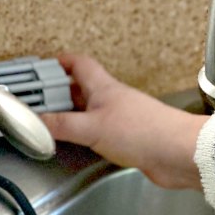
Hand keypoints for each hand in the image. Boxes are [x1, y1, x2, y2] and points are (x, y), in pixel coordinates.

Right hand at [40, 54, 207, 189]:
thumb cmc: (143, 131)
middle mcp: (111, 99)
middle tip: (38, 98)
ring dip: (71, 113)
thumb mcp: (92, 127)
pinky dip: (84, 133)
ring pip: (89, 109)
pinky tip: (77, 142)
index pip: (79, 64)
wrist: (178, 153)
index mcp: (103, 88)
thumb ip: (61, 125)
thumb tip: (36, 121)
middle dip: (59, 91)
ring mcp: (120, 118)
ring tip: (50, 120)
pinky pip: (98, 130)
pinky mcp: (126, 137)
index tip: (43, 67)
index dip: (60, 62)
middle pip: (81, 87)